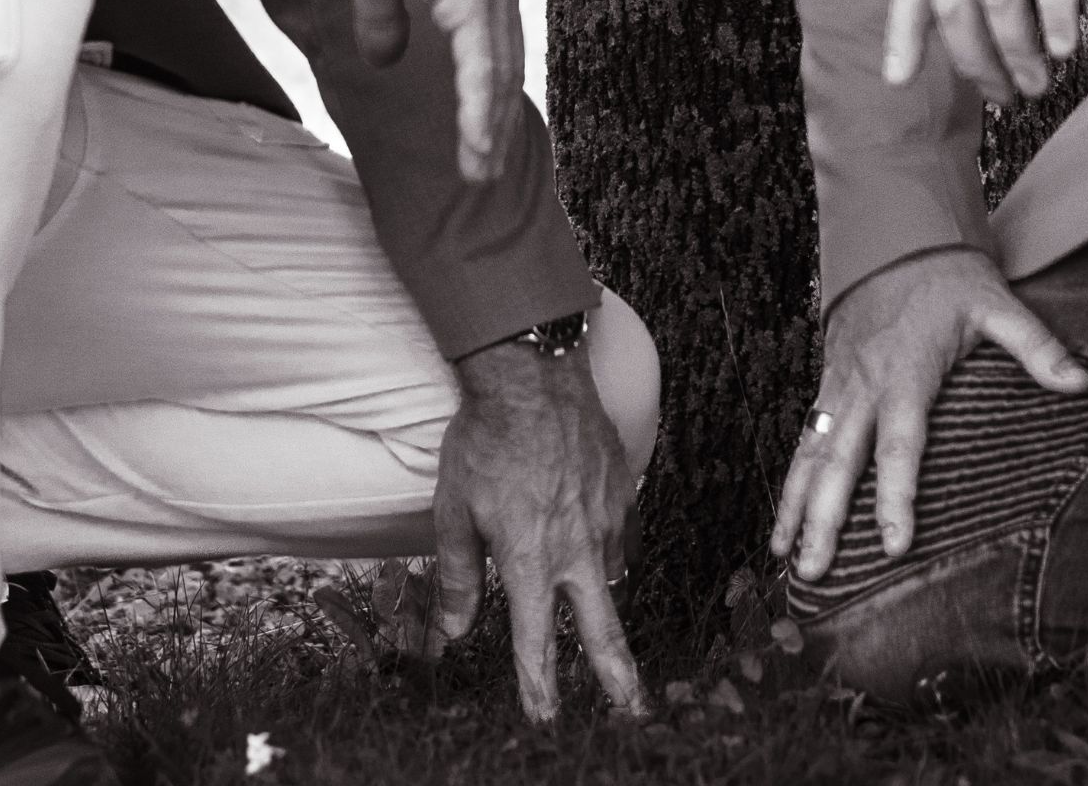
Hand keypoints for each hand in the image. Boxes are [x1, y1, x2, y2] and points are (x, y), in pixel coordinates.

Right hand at [323, 0, 524, 181]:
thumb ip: (384, 17)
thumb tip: (386, 59)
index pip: (491, 43)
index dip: (485, 93)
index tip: (481, 138)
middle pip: (502, 64)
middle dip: (495, 121)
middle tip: (486, 171)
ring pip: (496, 72)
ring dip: (489, 128)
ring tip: (480, 174)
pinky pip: (481, 65)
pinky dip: (480, 111)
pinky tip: (476, 148)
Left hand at [430, 337, 646, 721]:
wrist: (533, 370)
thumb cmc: (486, 439)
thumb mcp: (454, 510)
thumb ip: (459, 576)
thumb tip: (453, 631)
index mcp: (531, 561)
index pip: (536, 644)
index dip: (540, 688)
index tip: (545, 718)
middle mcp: (576, 547)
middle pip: (603, 629)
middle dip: (618, 677)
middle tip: (634, 710)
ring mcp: (605, 516)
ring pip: (612, 575)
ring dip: (606, 599)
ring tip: (603, 613)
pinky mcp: (621, 486)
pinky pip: (621, 531)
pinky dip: (610, 545)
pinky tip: (598, 540)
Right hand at [770, 249, 1084, 582]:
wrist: (893, 236)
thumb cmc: (948, 277)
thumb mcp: (996, 303)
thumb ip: (1035, 345)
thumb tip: (1080, 382)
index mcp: (906, 372)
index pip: (900, 444)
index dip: (895, 495)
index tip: (894, 545)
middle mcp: (865, 384)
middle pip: (839, 460)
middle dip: (823, 518)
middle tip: (814, 572)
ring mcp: (840, 385)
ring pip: (811, 453)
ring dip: (795, 507)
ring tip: (784, 560)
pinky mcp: (829, 384)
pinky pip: (805, 439)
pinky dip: (789, 481)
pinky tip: (781, 523)